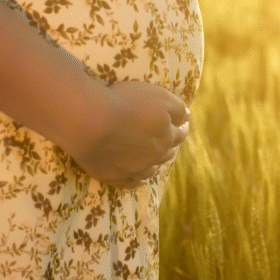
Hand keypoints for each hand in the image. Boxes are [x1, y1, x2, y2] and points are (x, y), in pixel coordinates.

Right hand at [67, 80, 189, 187]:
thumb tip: (187, 117)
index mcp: (166, 135)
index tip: (182, 124)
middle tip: (168, 140)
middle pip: (167, 153)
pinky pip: (129, 183)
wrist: (92, 121)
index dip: (182, 127)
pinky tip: (139, 181)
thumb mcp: (159, 96)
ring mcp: (134, 168)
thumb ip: (177, 108)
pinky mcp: (114, 176)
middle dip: (169, 146)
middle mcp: (154, 155)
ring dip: (154, 163)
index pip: (180, 133)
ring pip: (151, 169)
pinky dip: (136, 181)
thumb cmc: (126, 103)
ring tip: (153, 159)